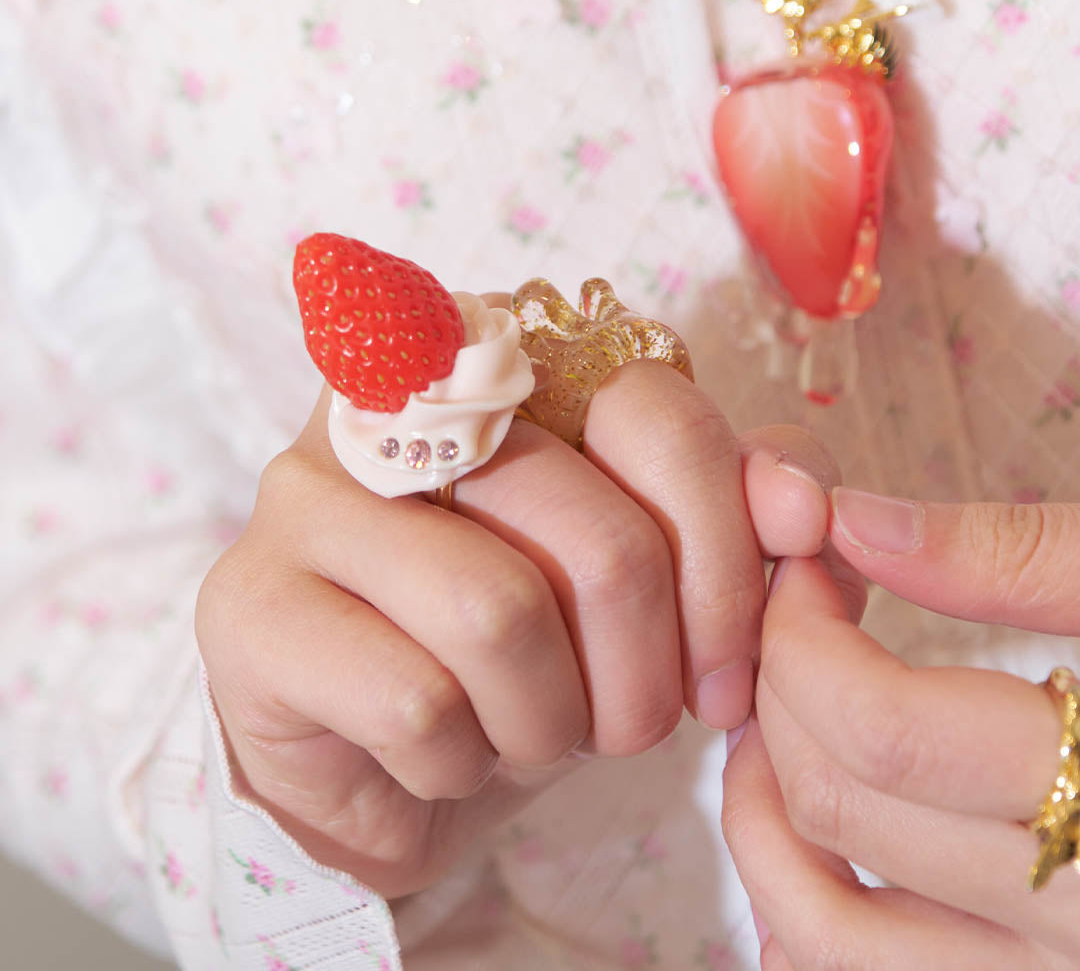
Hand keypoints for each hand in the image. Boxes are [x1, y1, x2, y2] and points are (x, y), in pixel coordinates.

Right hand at [196, 361, 837, 898]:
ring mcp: (307, 496)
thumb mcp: (659, 572)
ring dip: (551, 722)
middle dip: (645, 674)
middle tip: (636, 722)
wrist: (398, 744)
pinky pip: (413, 704)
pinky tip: (446, 754)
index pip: (655, 407)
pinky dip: (464, 765)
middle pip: (592, 532)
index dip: (721, 549)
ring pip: (497, 617)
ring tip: (537, 731)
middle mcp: (396, 402)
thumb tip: (804, 505)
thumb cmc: (542, 639)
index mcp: (507, 361)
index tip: (725, 661)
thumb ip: (744, 513)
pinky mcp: (249, 608)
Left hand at [723, 493, 1079, 969]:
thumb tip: (855, 520)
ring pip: (826, 933)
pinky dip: (808, 919)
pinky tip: (818, 845)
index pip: (880, 728)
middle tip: (796, 621)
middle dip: (779, 691)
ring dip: (763, 813)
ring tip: (778, 717)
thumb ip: (1016, 554)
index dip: (803, 630)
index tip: (807, 568)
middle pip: (840, 810)